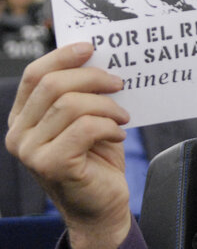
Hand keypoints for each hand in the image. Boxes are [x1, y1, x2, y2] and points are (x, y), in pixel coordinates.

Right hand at [4, 43, 131, 247]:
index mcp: (24, 117)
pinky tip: (118, 134)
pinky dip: (108, 126)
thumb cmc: (96, 157)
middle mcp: (19, 133)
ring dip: (106, 105)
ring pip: (71, 105)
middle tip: (119, 83)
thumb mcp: (86, 118)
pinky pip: (85, 128)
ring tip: (122, 116)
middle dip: (92, 77)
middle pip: (53, 85)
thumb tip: (99, 56)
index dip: (62, 56)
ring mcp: (31, 151)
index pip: (35, 75)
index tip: (91, 47)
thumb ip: (82, 92)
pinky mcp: (51, 165)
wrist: (102, 204)